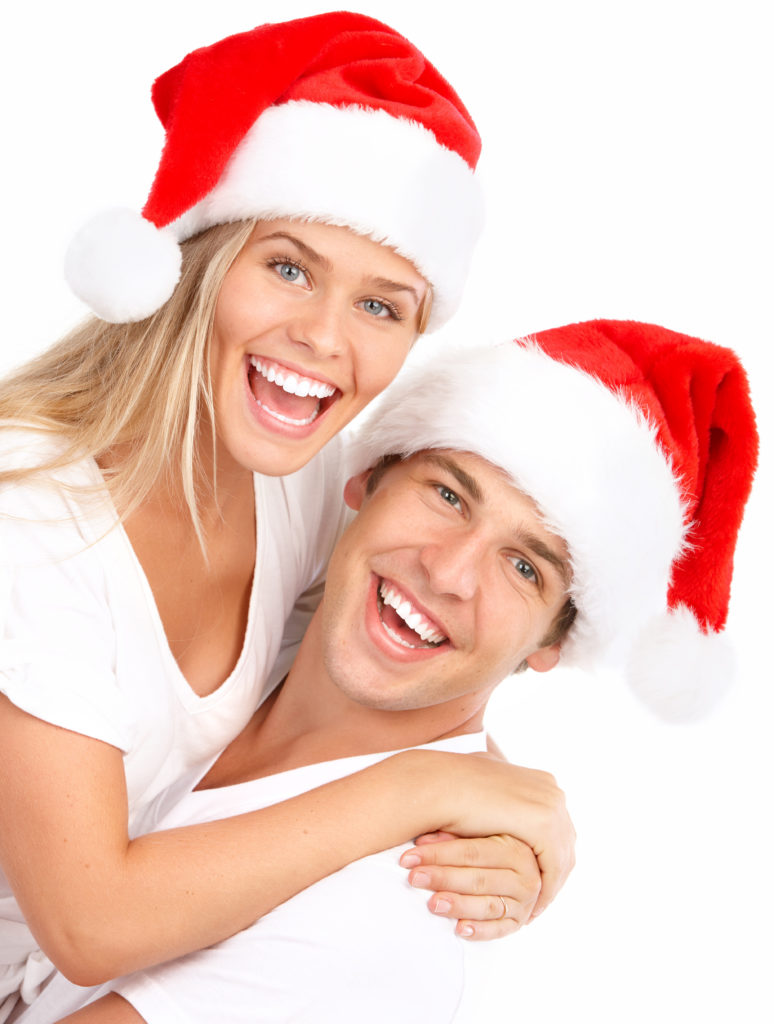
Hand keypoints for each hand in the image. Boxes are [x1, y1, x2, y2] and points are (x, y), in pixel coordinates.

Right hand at [394, 752, 575, 934]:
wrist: (440, 785)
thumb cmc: (454, 787)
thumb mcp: (486, 788)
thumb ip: (504, 796)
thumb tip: (504, 799)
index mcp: (542, 781)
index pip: (556, 824)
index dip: (548, 853)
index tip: (537, 875)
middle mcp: (552, 791)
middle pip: (564, 841)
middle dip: (554, 870)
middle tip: (540, 896)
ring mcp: (551, 806)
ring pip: (562, 856)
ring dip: (551, 883)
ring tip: (535, 906)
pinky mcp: (543, 824)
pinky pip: (553, 867)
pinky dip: (546, 889)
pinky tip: (533, 906)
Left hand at [401, 831, 542, 939]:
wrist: (524, 870)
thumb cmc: (494, 848)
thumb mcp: (480, 835)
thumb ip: (453, 837)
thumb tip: (422, 841)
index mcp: (515, 848)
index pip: (471, 852)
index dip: (438, 854)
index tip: (409, 858)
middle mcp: (524, 877)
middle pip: (478, 878)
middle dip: (443, 878)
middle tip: (414, 878)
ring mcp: (523, 903)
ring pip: (487, 905)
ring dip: (459, 905)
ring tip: (433, 903)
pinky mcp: (518, 923)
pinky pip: (499, 930)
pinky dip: (479, 931)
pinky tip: (459, 929)